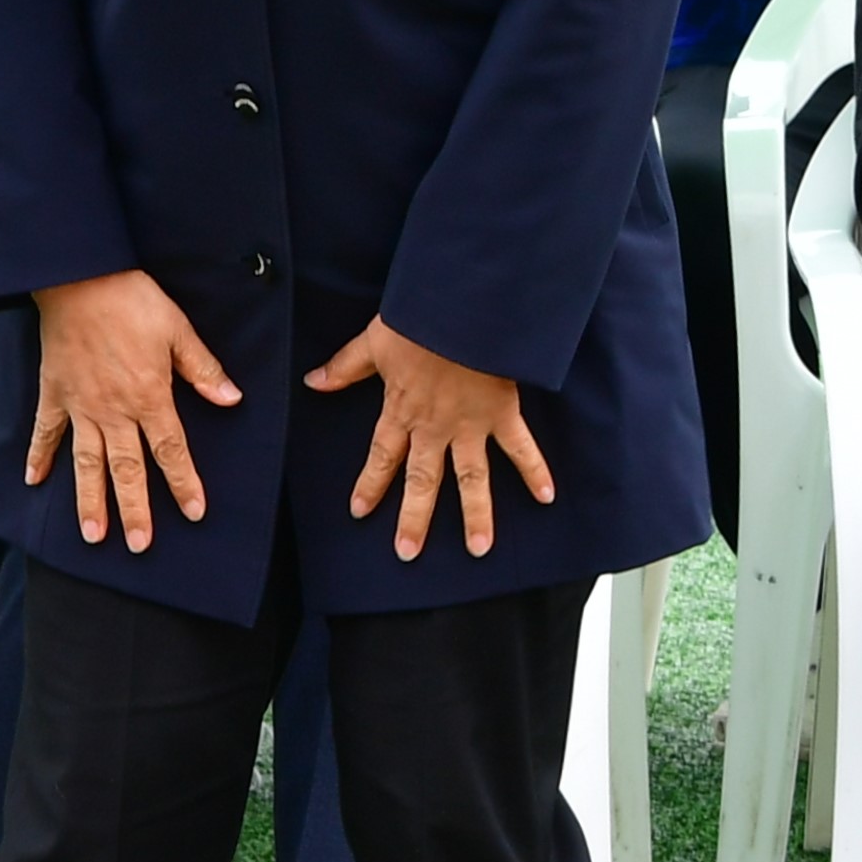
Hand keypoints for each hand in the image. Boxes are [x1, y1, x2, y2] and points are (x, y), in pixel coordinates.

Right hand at [24, 269, 238, 554]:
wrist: (79, 278)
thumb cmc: (132, 300)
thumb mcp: (178, 330)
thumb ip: (203, 370)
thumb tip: (232, 400)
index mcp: (150, 396)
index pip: (171, 450)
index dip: (184, 483)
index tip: (194, 513)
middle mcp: (114, 411)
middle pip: (127, 470)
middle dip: (135, 511)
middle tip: (141, 547)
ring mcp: (80, 406)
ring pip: (87, 463)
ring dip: (90, 501)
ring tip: (93, 536)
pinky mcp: (54, 393)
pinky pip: (45, 432)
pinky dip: (39, 457)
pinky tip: (34, 482)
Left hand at [309, 318, 554, 560]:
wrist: (460, 308)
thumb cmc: (417, 320)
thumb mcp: (373, 342)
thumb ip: (345, 367)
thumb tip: (313, 382)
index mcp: (402, 410)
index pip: (382, 456)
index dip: (370, 484)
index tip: (360, 511)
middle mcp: (434, 427)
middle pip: (423, 480)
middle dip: (414, 518)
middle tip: (407, 553)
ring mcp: (470, 424)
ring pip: (471, 477)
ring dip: (476, 514)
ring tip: (479, 549)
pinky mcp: (502, 412)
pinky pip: (521, 447)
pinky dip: (536, 470)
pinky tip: (547, 497)